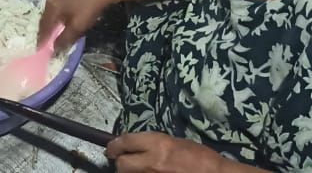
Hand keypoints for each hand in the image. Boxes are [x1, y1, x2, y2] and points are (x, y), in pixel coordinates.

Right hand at [38, 0, 108, 51]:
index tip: (39, 49)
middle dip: (44, 32)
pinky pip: (54, 10)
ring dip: (49, 25)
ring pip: (49, 15)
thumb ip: (64, 39)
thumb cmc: (88, 9)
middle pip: (44, 19)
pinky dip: (54, 19)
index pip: (44, 26)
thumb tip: (54, 49)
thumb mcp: (77, 27)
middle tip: (43, 43)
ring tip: (49, 36)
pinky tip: (57, 25)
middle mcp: (51, 0)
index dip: (42, 38)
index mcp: (51, 7)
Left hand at [106, 132, 224, 172]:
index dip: (114, 145)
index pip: (125, 141)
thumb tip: (138, 147)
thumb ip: (155, 145)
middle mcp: (152, 162)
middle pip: (122, 164)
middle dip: (120, 163)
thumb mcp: (176, 143)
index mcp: (158, 144)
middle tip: (122, 161)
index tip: (111, 148)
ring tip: (139, 170)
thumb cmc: (200, 158)